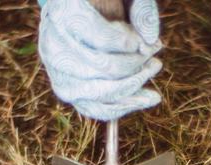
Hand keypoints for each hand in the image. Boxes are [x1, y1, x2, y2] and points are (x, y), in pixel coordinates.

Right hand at [38, 0, 162, 120]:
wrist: (73, 14)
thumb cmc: (100, 1)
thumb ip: (141, 9)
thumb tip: (151, 41)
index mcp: (63, 14)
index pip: (101, 38)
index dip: (130, 43)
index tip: (148, 40)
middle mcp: (54, 46)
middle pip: (105, 67)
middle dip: (138, 63)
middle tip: (156, 52)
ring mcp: (57, 73)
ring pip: (103, 92)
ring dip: (135, 84)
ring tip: (154, 67)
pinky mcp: (65, 91)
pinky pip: (96, 109)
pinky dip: (125, 106)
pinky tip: (147, 98)